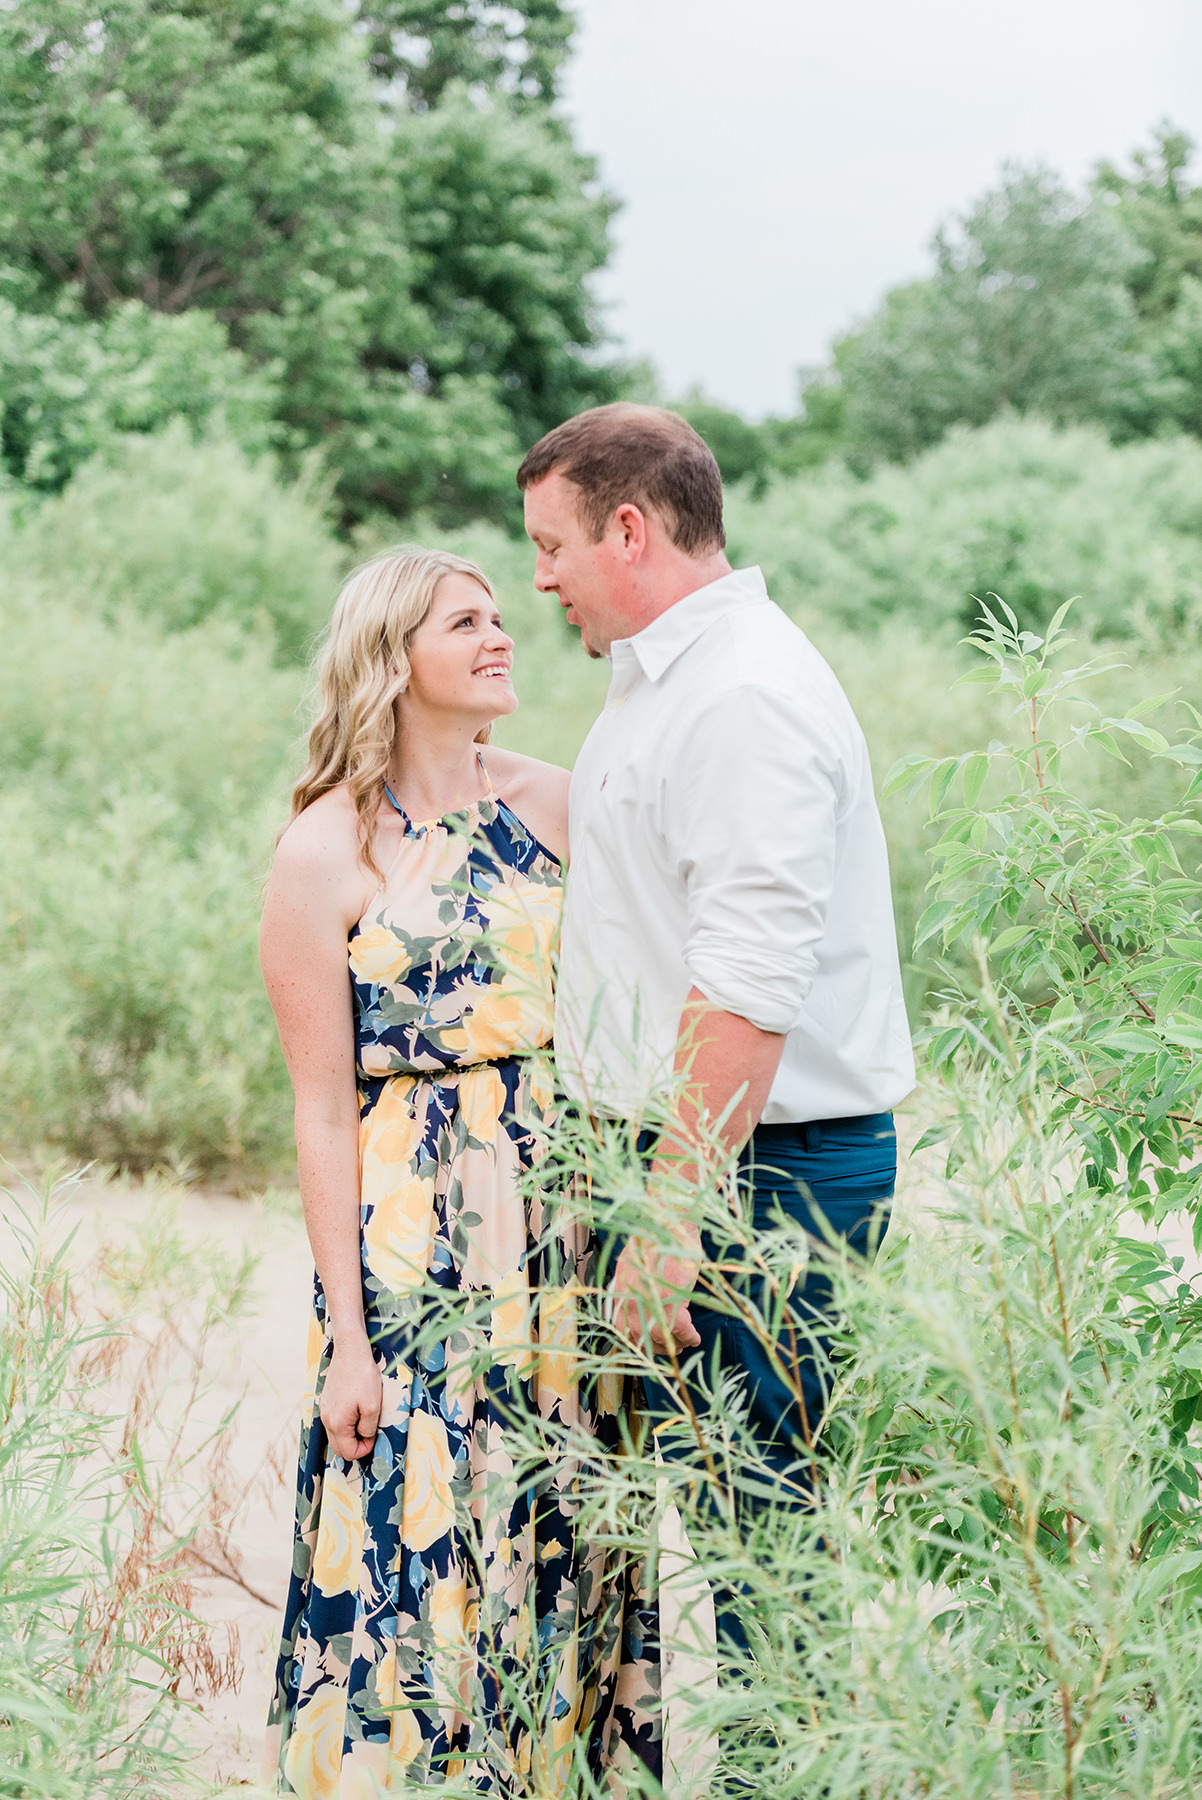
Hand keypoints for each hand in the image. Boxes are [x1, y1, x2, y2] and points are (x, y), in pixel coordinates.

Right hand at [320, 1335, 382, 1460]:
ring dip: (350, 1434)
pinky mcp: (326, 1400)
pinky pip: (334, 1421)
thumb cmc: (363, 1376)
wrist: (350, 1350)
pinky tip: (357, 1409)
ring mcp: (324, 1409)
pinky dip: (345, 1422)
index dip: (364, 1450)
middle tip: (371, 1432)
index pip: (347, 1453)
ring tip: (366, 1418)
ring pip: (335, 1434)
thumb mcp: (373, 1406)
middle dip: (356, 1445)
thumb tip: (365, 1438)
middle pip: (338, 1447)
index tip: (375, 1437)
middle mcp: (326, 1419)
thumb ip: (368, 1428)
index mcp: (337, 1424)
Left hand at [612, 1230, 702, 1356]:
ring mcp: (649, 1308)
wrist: (668, 1224)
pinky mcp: (670, 1307)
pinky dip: (690, 1337)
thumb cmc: (654, 1240)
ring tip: (684, 1343)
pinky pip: (682, 1332)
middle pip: (641, 1341)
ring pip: (662, 1340)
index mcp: (618, 1294)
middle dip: (658, 1347)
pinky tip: (694, 1337)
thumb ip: (633, 1289)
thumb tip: (641, 1305)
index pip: (624, 1330)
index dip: (641, 1341)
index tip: (652, 1345)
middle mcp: (628, 1305)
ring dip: (674, 1344)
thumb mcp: (634, 1265)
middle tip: (671, 1348)